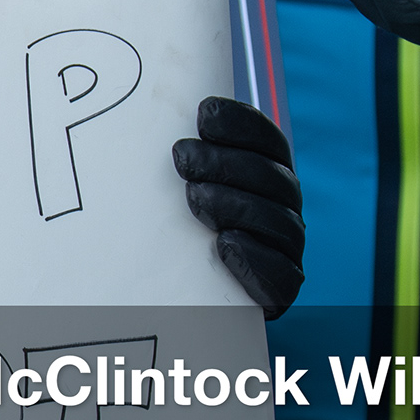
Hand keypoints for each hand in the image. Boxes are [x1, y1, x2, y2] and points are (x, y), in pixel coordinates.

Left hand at [174, 97, 304, 318]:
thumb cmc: (166, 240)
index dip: (242, 124)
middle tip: (182, 157)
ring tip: (194, 198)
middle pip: (274, 178)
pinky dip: (255, 258)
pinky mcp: (279, 292)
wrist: (178, 306)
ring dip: (237, 205)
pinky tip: (225, 244)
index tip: (204, 113)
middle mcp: (283, 210)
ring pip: (278, 222)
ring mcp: (286, 251)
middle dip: (228, 162)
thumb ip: (172, 165)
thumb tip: (133, 118)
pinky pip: (281, 275)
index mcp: (267, 178)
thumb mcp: (166, 197)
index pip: (268, 142)